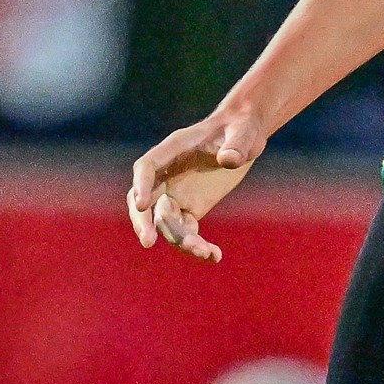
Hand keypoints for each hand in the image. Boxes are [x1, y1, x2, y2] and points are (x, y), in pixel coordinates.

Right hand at [127, 108, 263, 262]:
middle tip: (148, 242)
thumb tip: (229, 160)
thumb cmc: (240, 128)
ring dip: (180, 241)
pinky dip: (196, 246)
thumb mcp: (243, 132)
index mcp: (174, 148)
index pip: (147, 166)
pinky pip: (186, 232)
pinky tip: (214, 256)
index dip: (140, 185)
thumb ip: (236, 145)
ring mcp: (176, 194)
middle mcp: (168, 174)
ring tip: (205, 253)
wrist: (243, 138)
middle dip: (143, 221)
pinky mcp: (189, 209)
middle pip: (145, 200)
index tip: (140, 204)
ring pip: (165, 223)